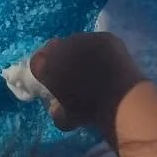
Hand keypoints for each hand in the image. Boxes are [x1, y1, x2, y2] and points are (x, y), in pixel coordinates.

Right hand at [29, 32, 143, 132]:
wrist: (120, 99)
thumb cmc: (89, 111)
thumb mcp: (65, 120)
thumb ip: (55, 111)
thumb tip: (57, 107)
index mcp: (47, 65)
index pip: (37, 62)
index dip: (44, 70)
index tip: (52, 79)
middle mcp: (61, 46)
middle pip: (55, 47)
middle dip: (60, 58)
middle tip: (72, 72)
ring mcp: (84, 38)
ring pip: (77, 42)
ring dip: (81, 52)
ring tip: (94, 67)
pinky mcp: (105, 37)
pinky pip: (97, 42)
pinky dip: (100, 50)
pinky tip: (108, 63)